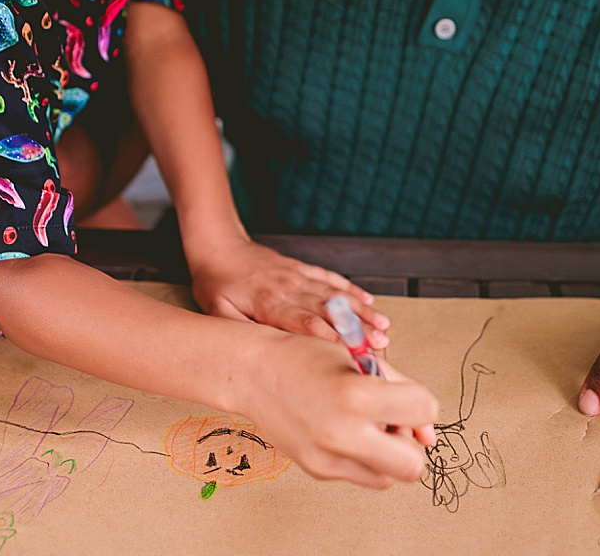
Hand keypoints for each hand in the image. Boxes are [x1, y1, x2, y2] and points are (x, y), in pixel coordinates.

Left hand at [188, 236, 389, 347]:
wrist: (218, 245)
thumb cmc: (215, 282)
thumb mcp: (216, 312)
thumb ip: (239, 332)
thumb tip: (260, 352)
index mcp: (269, 302)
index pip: (306, 322)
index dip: (331, 337)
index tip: (352, 351)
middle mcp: (289, 288)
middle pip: (329, 310)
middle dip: (358, 328)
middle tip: (382, 343)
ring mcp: (297, 276)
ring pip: (335, 294)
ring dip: (361, 310)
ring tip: (384, 325)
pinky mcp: (300, 268)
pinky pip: (329, 278)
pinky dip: (350, 289)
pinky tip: (367, 300)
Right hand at [232, 330, 438, 487]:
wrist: (255, 373)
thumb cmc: (305, 358)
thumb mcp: (360, 360)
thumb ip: (402, 390)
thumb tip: (429, 435)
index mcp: (357, 396)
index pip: (424, 411)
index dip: (423, 404)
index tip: (409, 398)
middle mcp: (343, 434)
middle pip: (413, 466)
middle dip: (411, 445)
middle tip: (394, 423)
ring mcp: (328, 458)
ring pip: (389, 477)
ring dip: (388, 454)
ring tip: (367, 425)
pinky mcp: (318, 470)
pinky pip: (360, 473)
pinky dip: (362, 455)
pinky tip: (345, 429)